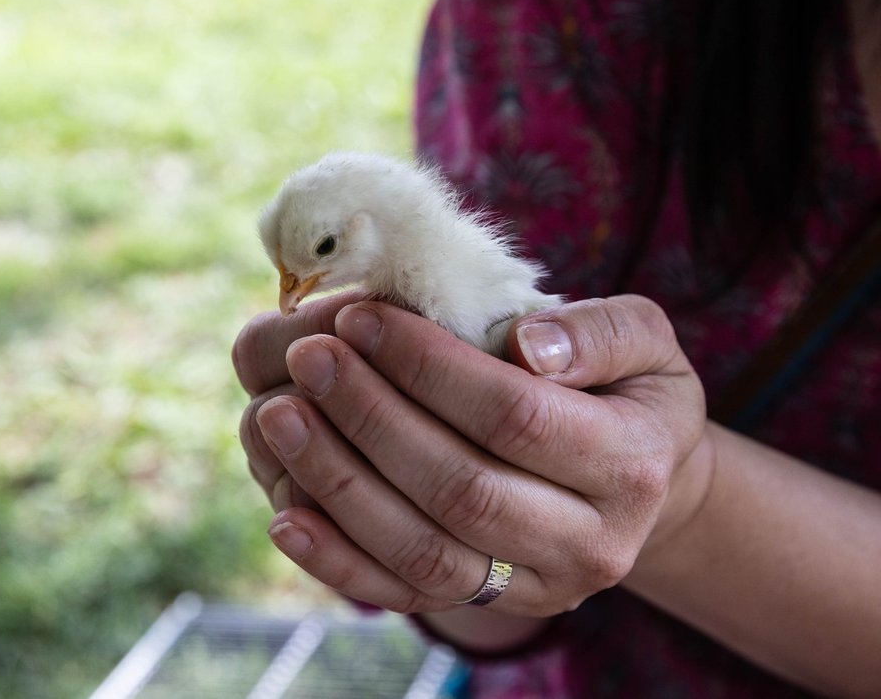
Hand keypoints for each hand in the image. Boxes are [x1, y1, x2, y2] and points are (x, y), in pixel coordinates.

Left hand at [232, 294, 710, 616]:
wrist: (641, 483)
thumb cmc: (627, 392)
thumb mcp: (643, 342)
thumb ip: (599, 332)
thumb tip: (529, 346)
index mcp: (631, 463)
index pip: (515, 416)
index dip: (429, 368)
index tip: (360, 318)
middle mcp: (590, 543)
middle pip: (462, 489)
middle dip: (372, 418)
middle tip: (310, 358)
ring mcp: (536, 587)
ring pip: (423, 551)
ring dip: (339, 485)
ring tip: (279, 417)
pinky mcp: (486, 605)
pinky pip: (403, 594)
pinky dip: (338, 561)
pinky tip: (285, 516)